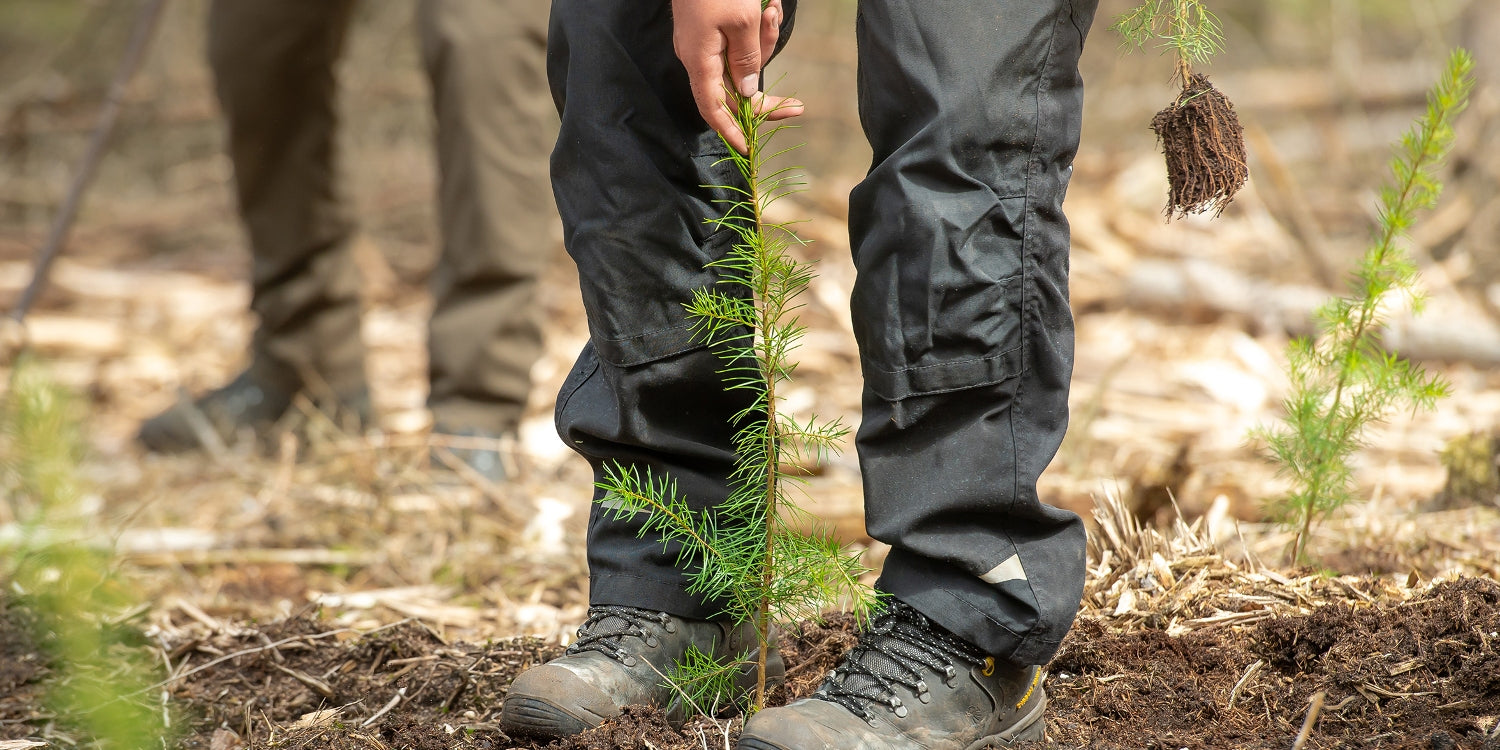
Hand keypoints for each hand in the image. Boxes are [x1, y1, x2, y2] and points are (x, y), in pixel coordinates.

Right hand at [671, 0, 802, 153]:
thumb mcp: (742, 20)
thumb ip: (747, 58)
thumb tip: (749, 92)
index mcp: (700, 61)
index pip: (713, 109)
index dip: (730, 133)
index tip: (749, 150)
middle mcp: (700, 57)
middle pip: (736, 88)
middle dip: (767, 89)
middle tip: (799, 106)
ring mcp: (705, 43)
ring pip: (743, 61)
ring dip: (766, 40)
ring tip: (772, 9)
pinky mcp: (712, 29)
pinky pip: (741, 40)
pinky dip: (759, 29)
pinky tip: (769, 5)